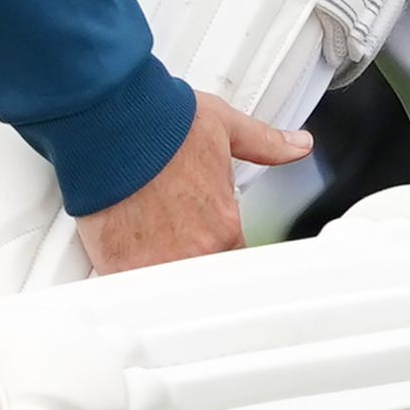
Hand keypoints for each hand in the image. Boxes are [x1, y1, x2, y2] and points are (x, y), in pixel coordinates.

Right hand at [71, 85, 308, 274]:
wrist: (111, 125)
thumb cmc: (160, 124)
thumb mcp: (223, 127)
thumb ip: (265, 144)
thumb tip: (297, 145)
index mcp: (223, 226)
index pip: (235, 255)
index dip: (221, 243)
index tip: (207, 234)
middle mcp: (194, 252)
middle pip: (200, 270)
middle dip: (189, 252)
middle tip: (169, 226)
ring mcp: (156, 264)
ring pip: (167, 282)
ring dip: (160, 263)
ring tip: (146, 234)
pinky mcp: (120, 268)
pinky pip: (131, 285)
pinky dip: (128, 271)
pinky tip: (124, 246)